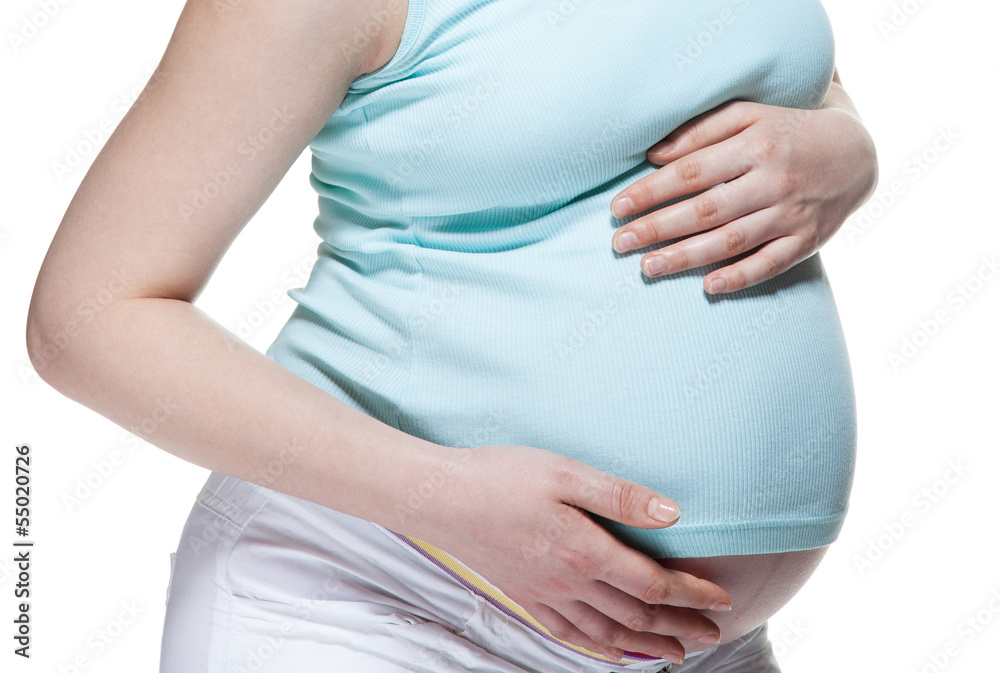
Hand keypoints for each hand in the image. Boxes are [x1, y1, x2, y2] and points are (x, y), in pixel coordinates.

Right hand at [413, 444, 731, 663]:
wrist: (439, 498)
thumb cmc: (501, 477)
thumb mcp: (565, 472)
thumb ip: (620, 496)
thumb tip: (672, 514)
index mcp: (585, 551)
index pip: (653, 583)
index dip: (692, 594)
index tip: (721, 600)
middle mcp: (569, 583)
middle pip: (637, 615)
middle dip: (680, 626)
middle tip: (713, 634)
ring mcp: (545, 595)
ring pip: (608, 633)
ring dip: (648, 644)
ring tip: (678, 653)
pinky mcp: (524, 597)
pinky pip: (569, 634)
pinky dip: (599, 649)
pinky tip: (615, 652)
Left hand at [608, 99, 877, 294]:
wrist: (856, 153)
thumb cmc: (788, 131)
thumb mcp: (750, 116)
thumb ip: (702, 131)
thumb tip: (653, 154)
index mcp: (755, 144)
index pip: (692, 172)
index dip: (652, 191)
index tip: (618, 207)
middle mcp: (773, 180)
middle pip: (705, 210)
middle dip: (658, 228)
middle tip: (619, 243)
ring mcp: (792, 213)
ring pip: (731, 240)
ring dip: (686, 257)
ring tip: (648, 267)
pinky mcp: (808, 240)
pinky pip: (771, 263)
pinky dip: (740, 277)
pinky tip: (708, 287)